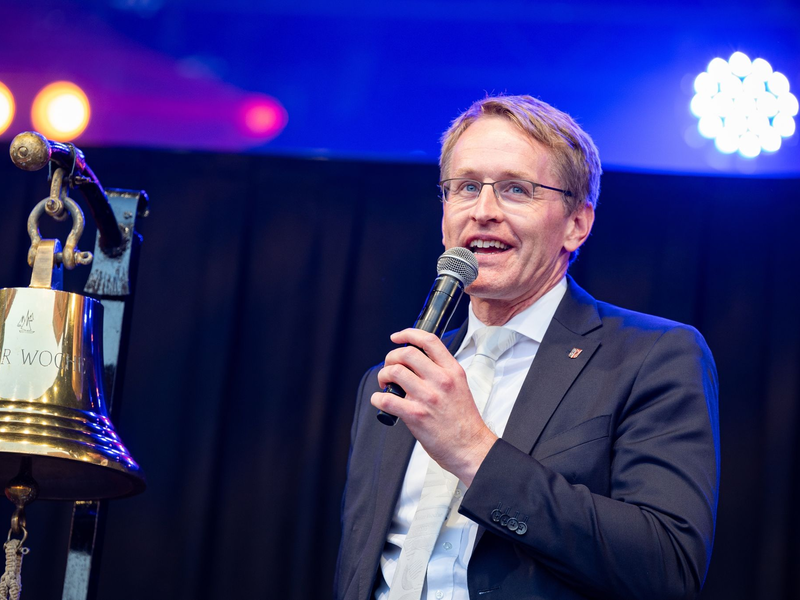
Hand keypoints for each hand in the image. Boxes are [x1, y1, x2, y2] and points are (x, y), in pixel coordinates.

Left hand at [371, 328, 497, 485]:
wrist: (471, 447)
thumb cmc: (465, 422)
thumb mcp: (460, 387)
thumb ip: (442, 372)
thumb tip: (418, 364)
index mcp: (452, 371)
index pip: (429, 341)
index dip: (408, 334)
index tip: (398, 337)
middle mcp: (440, 380)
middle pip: (407, 353)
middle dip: (391, 357)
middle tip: (389, 366)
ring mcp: (427, 397)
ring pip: (394, 372)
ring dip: (383, 375)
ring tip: (385, 383)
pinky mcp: (416, 415)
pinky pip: (387, 399)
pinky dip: (378, 398)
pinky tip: (381, 400)